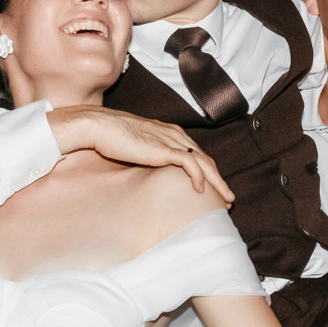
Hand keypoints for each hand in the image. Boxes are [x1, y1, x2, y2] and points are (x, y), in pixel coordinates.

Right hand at [47, 106, 233, 202]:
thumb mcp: (136, 146)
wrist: (99, 126)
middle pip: (206, 158)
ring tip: (225, 200)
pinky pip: (189, 163)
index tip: (215, 189)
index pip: (196, 153)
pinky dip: (198, 176)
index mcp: (169, 132)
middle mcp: (174, 134)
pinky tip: (201, 190)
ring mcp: (170, 140)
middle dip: (219, 179)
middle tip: (228, 198)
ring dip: (217, 182)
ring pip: (203, 162)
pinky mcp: (163, 148)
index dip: (208, 171)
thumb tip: (148, 169)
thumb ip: (147, 154)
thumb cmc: (111, 136)